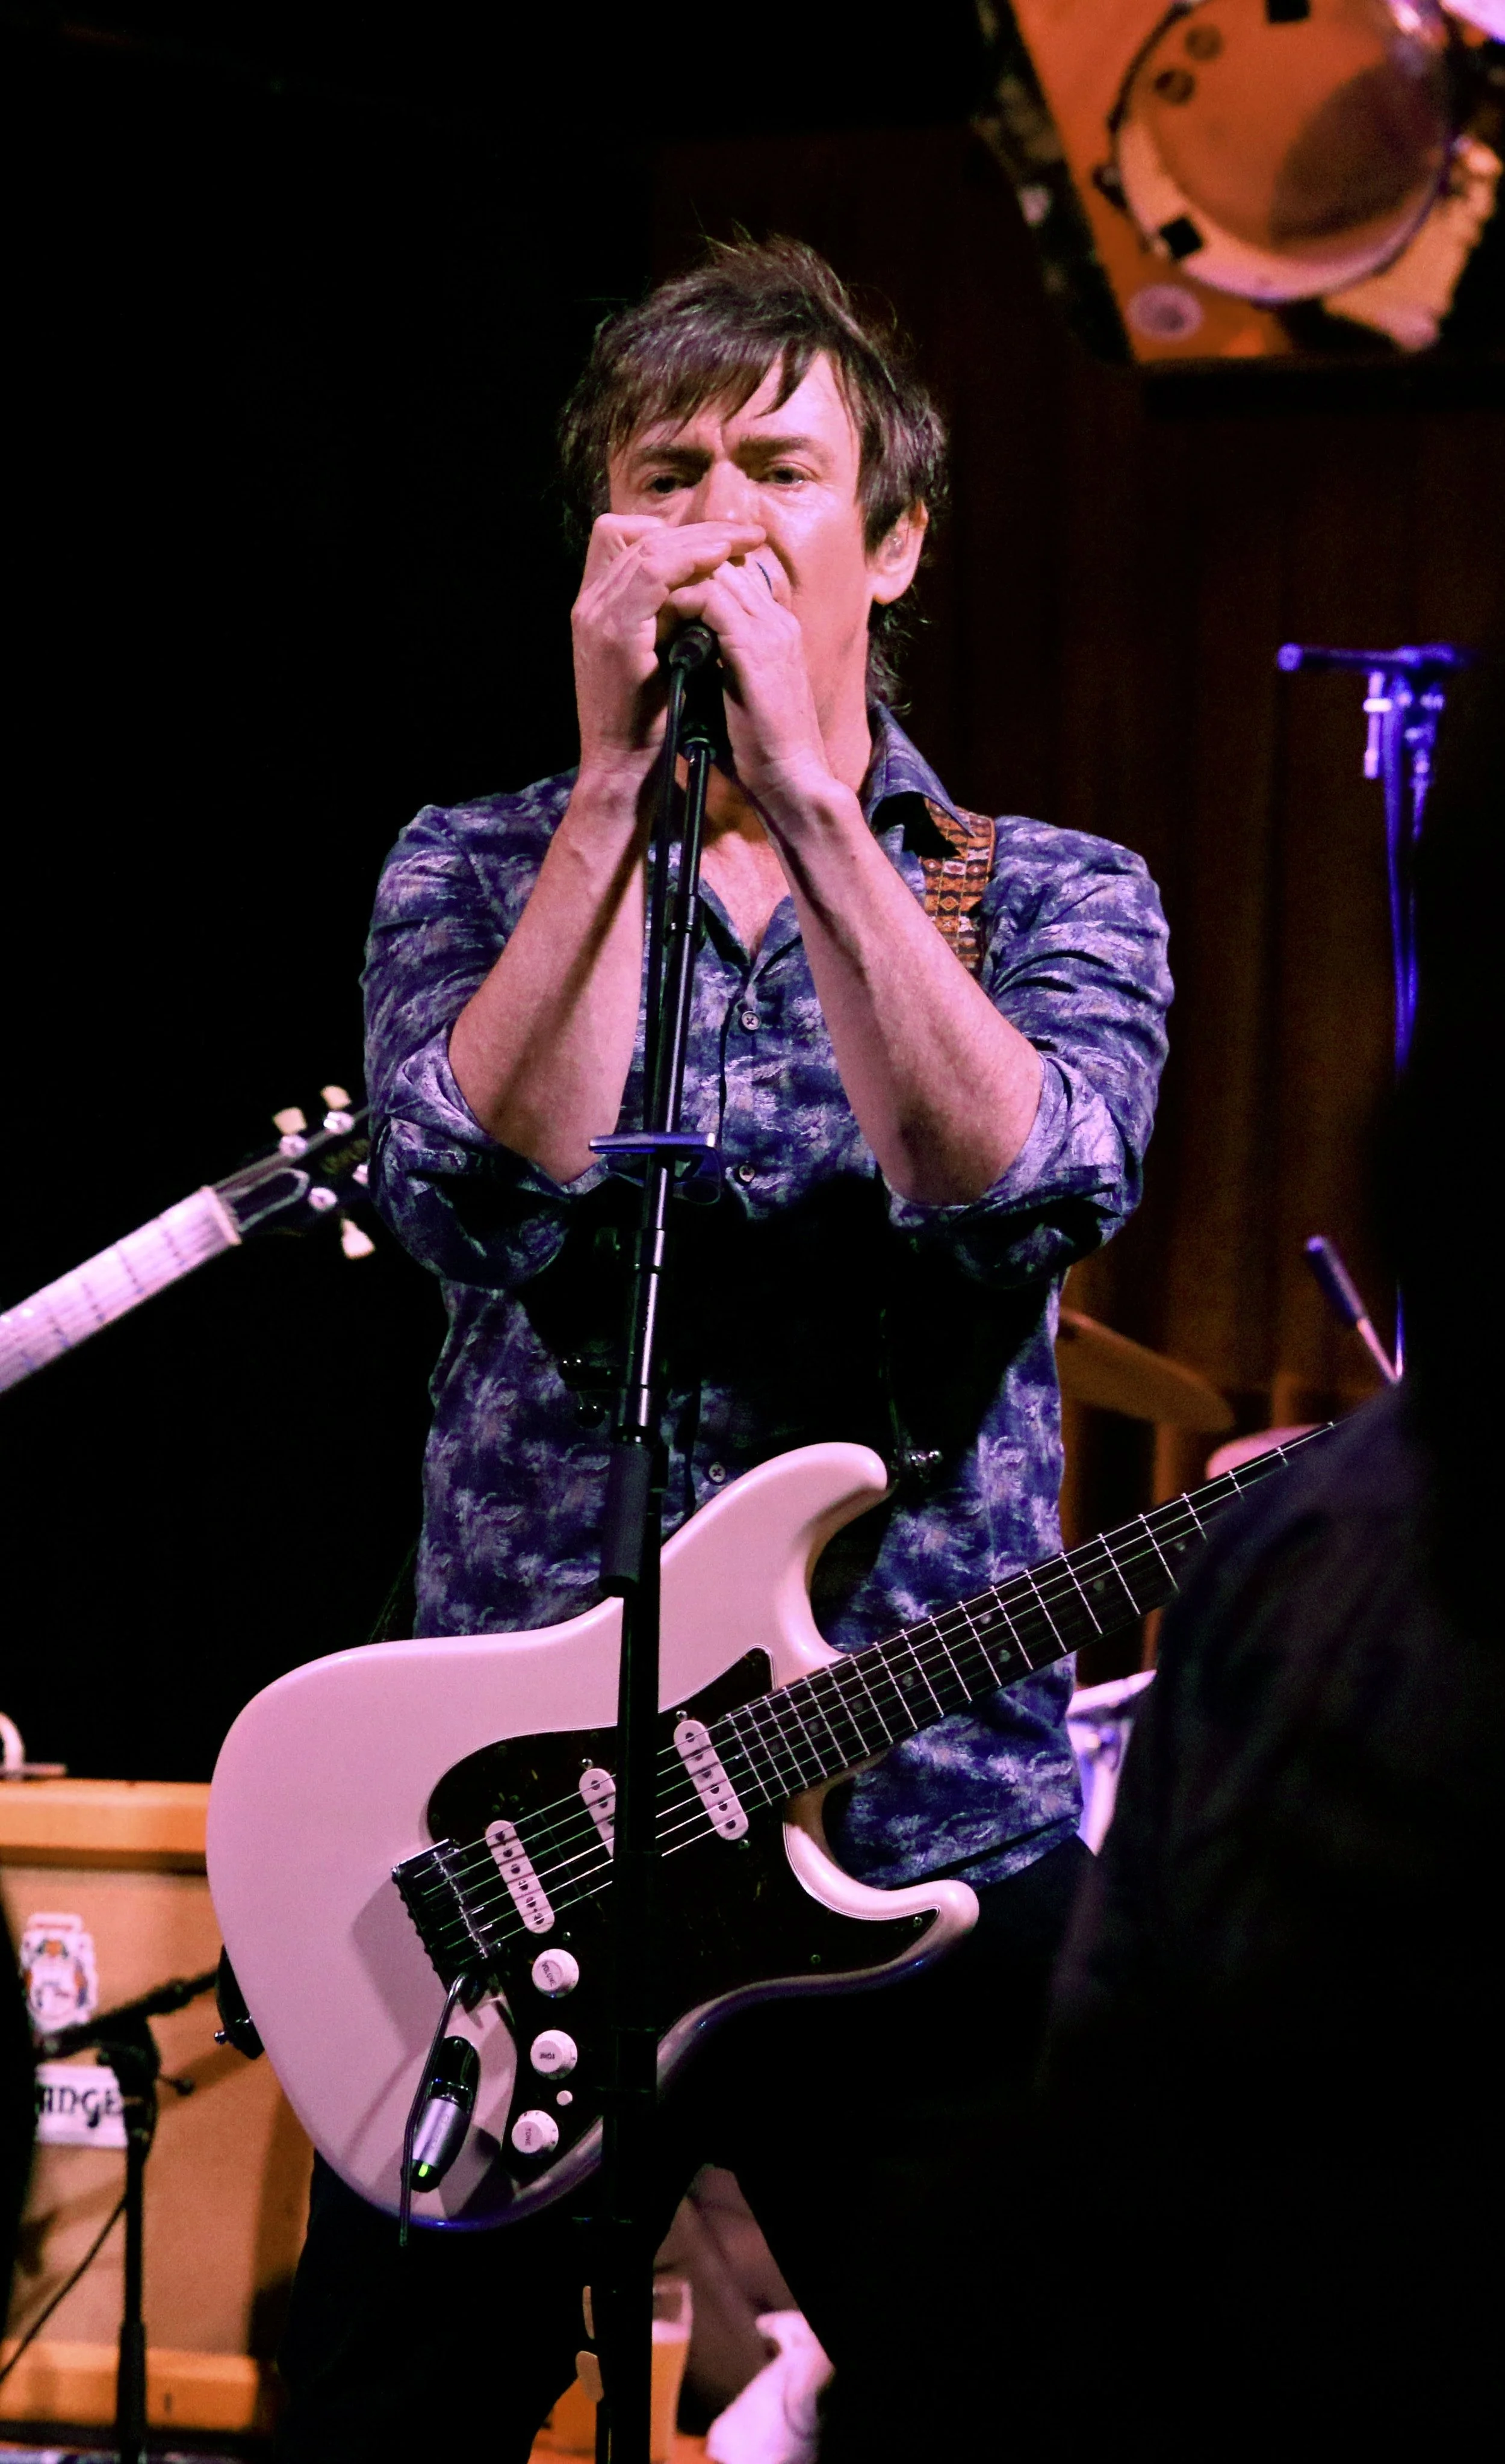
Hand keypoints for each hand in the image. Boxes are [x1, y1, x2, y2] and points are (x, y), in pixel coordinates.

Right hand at [571, 513, 765, 779]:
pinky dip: (690, 562)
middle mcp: (589, 605)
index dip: (673, 533)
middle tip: (745, 533)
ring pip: (648, 548)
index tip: (720, 542)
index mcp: (596, 608)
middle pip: (638, 534)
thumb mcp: (656, 657)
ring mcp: (597, 615)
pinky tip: (722, 562)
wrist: (623, 766)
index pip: (623, 538)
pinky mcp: (615, 632)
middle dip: (698, 529)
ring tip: (742, 541)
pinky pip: (654, 575)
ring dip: (702, 540)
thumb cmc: (648, 721)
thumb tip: (706, 586)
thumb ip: (668, 619)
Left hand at [667, 552, 837, 829]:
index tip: (655, 594)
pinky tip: (654, 620)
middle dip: (679, 569)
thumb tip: (677, 654)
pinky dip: (680, 603)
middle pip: (723, 564)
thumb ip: (713, 665)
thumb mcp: (733, 694)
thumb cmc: (759, 749)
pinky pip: (712, 601)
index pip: (731, 576)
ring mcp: (770, 630)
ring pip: (716, 573)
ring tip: (644, 598)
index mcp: (774, 630)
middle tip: (642, 585)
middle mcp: (776, 620)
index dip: (691, 577)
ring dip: (676, 581)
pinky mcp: (757, 648)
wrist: (792, 781)